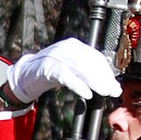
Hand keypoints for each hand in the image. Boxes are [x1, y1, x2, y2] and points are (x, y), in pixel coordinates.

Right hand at [5, 37, 122, 105]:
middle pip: (91, 62)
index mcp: (74, 46)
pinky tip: (87, 94)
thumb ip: (87, 74)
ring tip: (104, 92)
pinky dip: (78, 85)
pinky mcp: (47, 68)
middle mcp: (67, 47)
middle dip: (104, 78)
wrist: (25, 75)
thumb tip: (110, 85)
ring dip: (95, 81)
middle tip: (113, 91)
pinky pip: (66, 76)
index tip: (115, 86)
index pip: (96, 57)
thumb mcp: (71, 70)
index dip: (107, 72)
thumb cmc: (50, 72)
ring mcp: (56, 56)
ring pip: (81, 67)